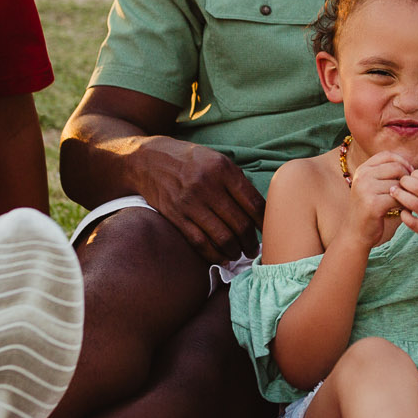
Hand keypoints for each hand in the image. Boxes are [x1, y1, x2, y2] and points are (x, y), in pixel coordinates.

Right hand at [131, 137, 266, 264]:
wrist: (148, 160)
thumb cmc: (189, 160)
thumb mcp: (216, 159)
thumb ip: (237, 181)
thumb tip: (259, 210)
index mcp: (223, 169)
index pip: (253, 203)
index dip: (264, 223)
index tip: (269, 232)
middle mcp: (208, 185)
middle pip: (240, 224)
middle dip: (251, 242)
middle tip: (253, 249)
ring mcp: (190, 202)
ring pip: (222, 237)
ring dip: (235, 251)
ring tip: (239, 254)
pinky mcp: (175, 216)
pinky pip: (200, 242)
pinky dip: (214, 255)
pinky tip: (222, 258)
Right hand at [345, 150, 413, 247]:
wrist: (356, 233)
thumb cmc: (370, 208)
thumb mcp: (373, 186)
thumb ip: (386, 173)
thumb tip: (412, 166)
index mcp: (363, 169)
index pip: (388, 155)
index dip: (403, 161)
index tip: (410, 173)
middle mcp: (362, 176)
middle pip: (396, 167)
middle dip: (407, 178)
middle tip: (410, 190)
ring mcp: (366, 189)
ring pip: (399, 183)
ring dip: (407, 193)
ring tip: (405, 201)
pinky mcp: (373, 204)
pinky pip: (398, 198)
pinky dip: (404, 204)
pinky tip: (402, 210)